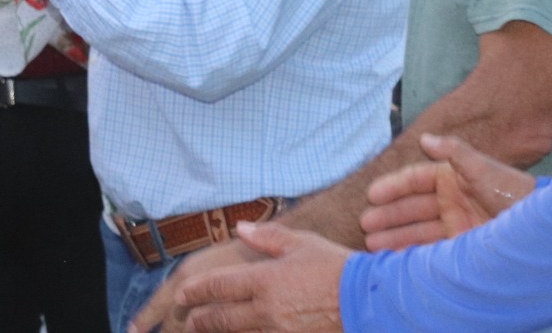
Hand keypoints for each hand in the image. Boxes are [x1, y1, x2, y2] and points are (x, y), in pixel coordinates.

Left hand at [131, 222, 348, 332]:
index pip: (219, 287)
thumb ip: (267, 237)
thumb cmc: (336, 267)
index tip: (182, 295)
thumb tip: (240, 229)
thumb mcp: (301, 243)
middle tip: (187, 320)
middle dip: (200, 320)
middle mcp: (266, 309)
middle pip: (221, 318)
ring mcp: (279, 331)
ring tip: (204, 331)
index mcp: (264, 280)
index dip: (196, 292)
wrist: (369, 301)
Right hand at [360, 134, 532, 251]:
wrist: (539, 228)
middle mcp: (449, 201)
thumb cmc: (511, 191)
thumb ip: (454, 151)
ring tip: (371, 243)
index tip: (372, 195)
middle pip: (411, 208)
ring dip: (394, 236)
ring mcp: (455, 224)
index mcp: (451, 178)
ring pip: (417, 230)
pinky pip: (430, 249)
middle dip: (388, 216)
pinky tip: (394, 258)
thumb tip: (425, 137)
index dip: (393, 187)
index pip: (414, 180)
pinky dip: (412, 253)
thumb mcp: (482, 167)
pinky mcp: (461, 246)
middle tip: (365, 224)